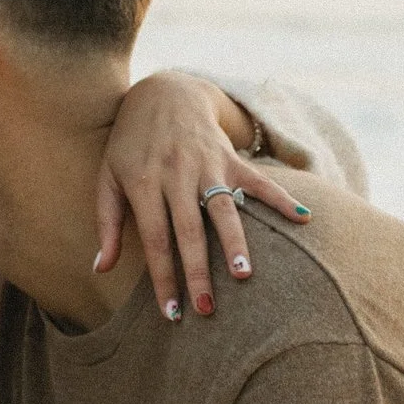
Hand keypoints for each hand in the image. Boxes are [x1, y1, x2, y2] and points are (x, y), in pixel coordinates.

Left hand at [95, 71, 305, 321]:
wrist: (163, 91)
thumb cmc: (130, 143)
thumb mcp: (108, 177)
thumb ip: (107, 223)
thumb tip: (101, 269)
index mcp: (143, 183)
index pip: (154, 239)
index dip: (162, 277)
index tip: (170, 312)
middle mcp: (176, 174)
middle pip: (189, 230)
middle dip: (197, 270)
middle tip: (206, 307)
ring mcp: (207, 164)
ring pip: (223, 207)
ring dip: (234, 241)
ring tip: (244, 273)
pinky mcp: (230, 157)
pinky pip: (258, 179)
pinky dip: (281, 198)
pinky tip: (302, 218)